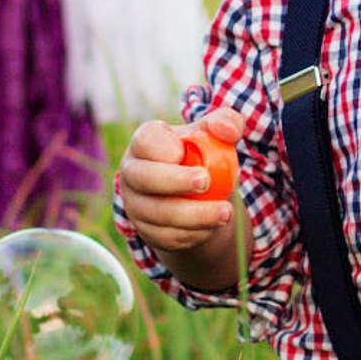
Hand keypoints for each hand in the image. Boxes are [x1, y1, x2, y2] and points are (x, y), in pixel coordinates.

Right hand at [116, 108, 245, 256]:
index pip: (145, 142)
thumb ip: (226, 122)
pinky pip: (167, 236)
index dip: (166, 148)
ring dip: (195, 215)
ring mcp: (136, 205)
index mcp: (144, 142)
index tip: (186, 153)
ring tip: (226, 212)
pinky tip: (213, 227)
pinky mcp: (146, 231)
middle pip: (145, 179)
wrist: (193, 193)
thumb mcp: (213, 134)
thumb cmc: (199, 153)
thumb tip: (227, 132)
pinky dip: (193, 233)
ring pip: (159, 214)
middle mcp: (133, 173)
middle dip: (176, 181)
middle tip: (207, 182)